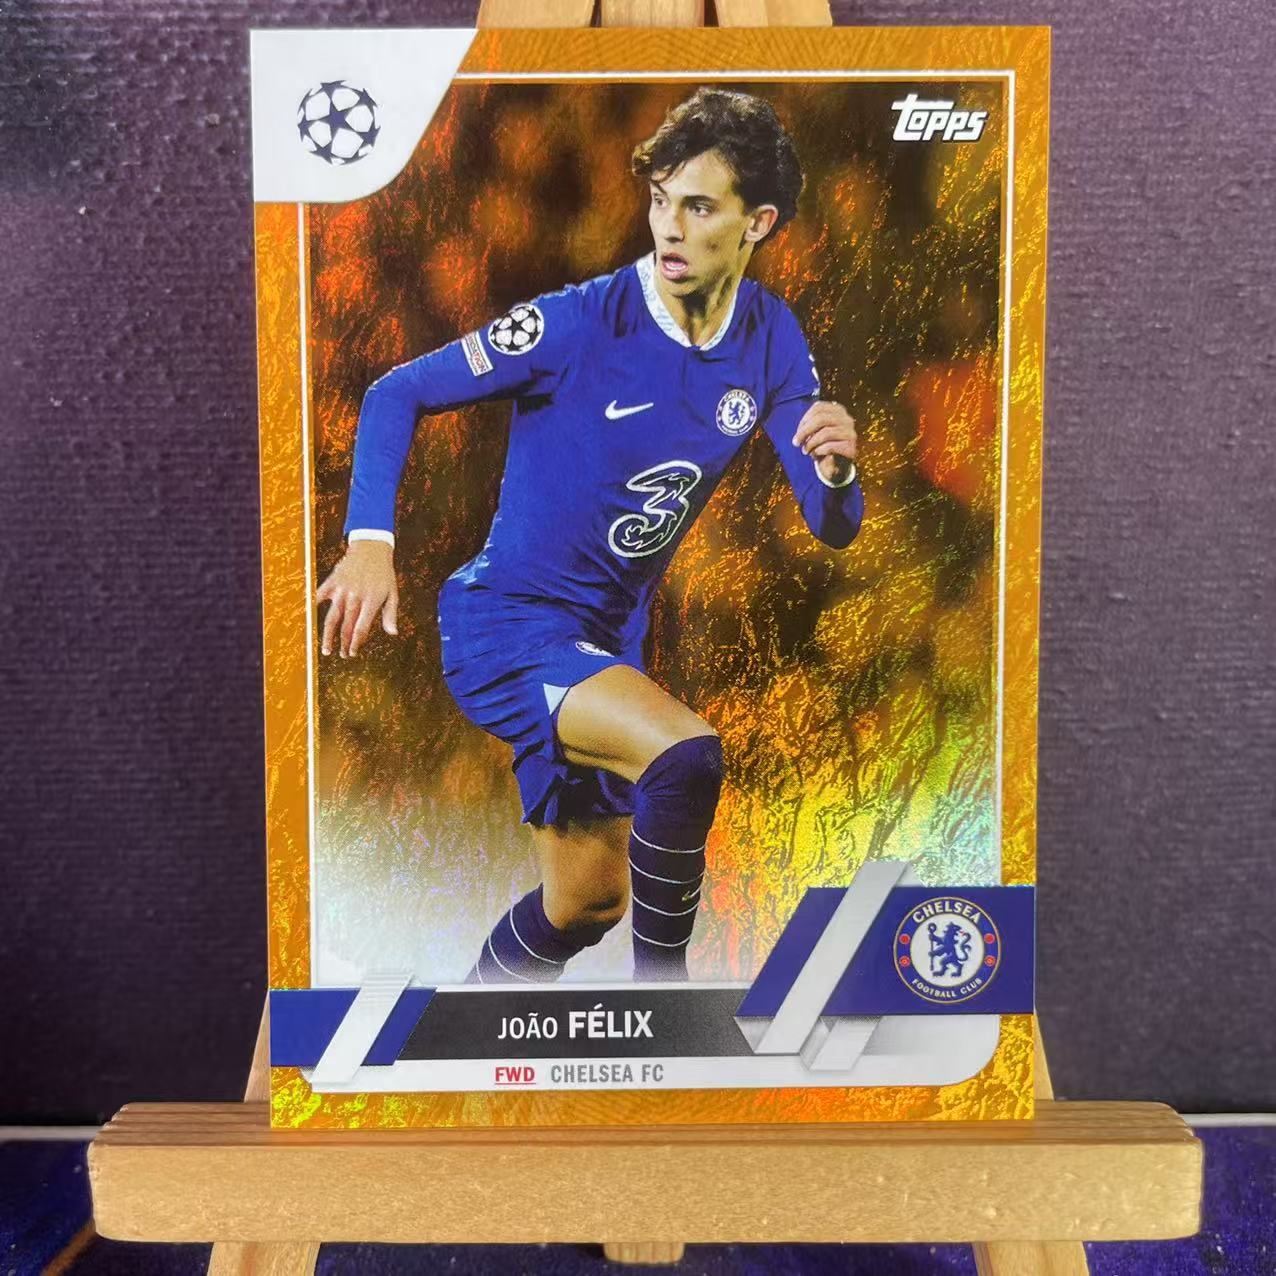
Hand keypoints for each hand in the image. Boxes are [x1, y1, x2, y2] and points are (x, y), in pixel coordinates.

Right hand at [316, 540, 398, 657]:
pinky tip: (307, 621)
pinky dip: (312, 609)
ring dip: (328, 636)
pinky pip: (319, 597)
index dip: (356, 643)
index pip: (361, 628)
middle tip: (343, 655)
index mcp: (371, 601)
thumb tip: (393, 633)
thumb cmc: (384, 573)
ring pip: (332, 618)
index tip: (353, 653)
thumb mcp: (392, 592)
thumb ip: (391, 614)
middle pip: (346, 626)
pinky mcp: (333, 582)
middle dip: (344, 643)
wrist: (371, 548)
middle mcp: (355, 597)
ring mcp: (342, 590)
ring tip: (327, 649)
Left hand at [792, 400, 858, 485]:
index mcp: (838, 410)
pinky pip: (830, 447)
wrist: (836, 466)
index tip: (797, 432)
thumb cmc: (823, 446)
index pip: (819, 408)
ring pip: (825, 433)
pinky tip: (815, 454)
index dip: (805, 419)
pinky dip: (818, 451)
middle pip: (821, 419)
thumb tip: (801, 429)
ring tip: (805, 451)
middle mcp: (847, 419)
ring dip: (811, 443)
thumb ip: (809, 424)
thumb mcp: (815, 432)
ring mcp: (850, 433)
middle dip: (804, 431)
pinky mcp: (851, 448)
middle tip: (796, 443)